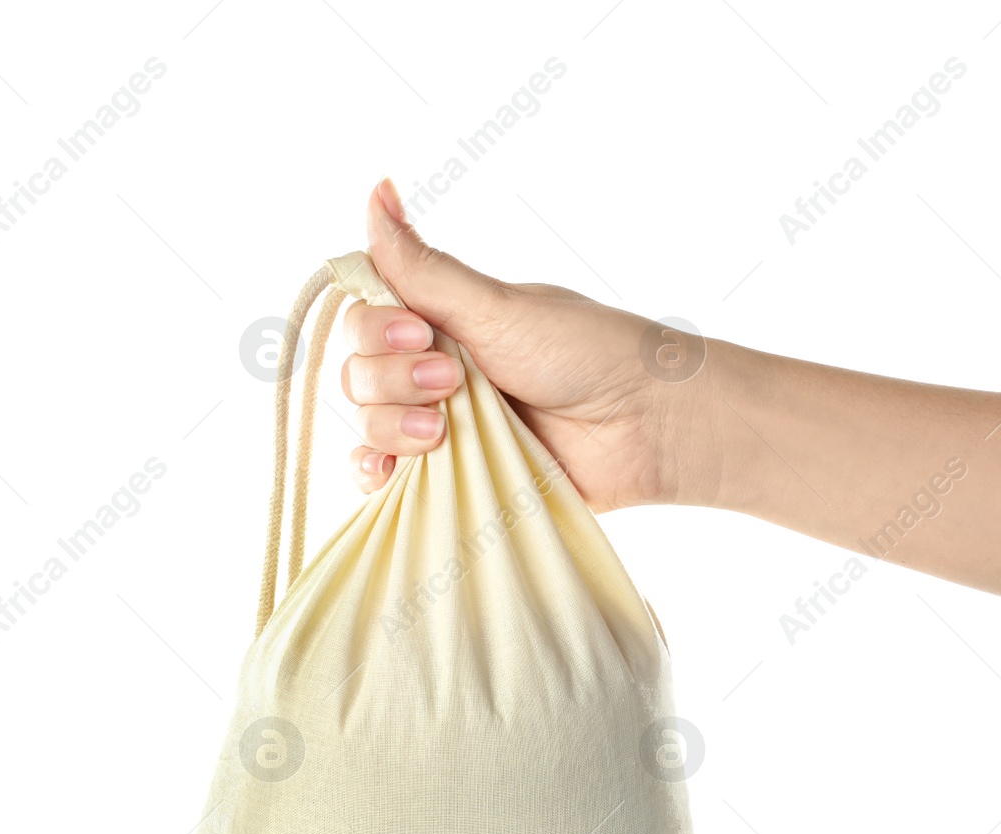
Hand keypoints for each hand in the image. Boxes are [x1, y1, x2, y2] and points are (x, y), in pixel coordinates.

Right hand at [340, 179, 707, 511]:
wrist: (642, 426)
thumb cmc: (584, 354)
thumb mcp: (496, 307)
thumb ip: (423, 267)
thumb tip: (377, 188)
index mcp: (443, 320)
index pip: (364, 320)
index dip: (377, 331)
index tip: (421, 333)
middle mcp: (434, 369)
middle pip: (358, 375)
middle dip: (392, 381)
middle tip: (453, 382)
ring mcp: (442, 425)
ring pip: (369, 426)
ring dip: (389, 428)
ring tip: (443, 432)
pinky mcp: (454, 476)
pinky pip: (387, 479)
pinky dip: (375, 475)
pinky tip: (388, 474)